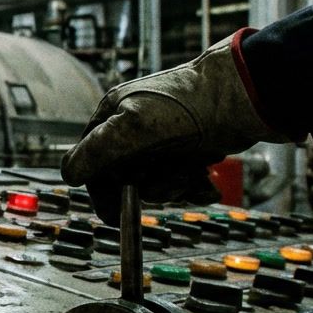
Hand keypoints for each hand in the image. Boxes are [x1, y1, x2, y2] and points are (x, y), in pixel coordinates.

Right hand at [61, 34, 286, 223]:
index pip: (91, 161)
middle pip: (124, 177)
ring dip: (174, 187)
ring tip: (194, 173)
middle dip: (149, 187)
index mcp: (113, 115)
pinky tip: (205, 180)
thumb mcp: (135, 127)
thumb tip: (68, 174)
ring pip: (153, 183)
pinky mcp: (185, 150)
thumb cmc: (189, 106)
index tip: (115, 214)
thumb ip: (98, 151)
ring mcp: (160, 140)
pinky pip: (178, 180)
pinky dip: (192, 186)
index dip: (102, 189)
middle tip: (173, 183)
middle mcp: (132, 127)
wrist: (244, 98)